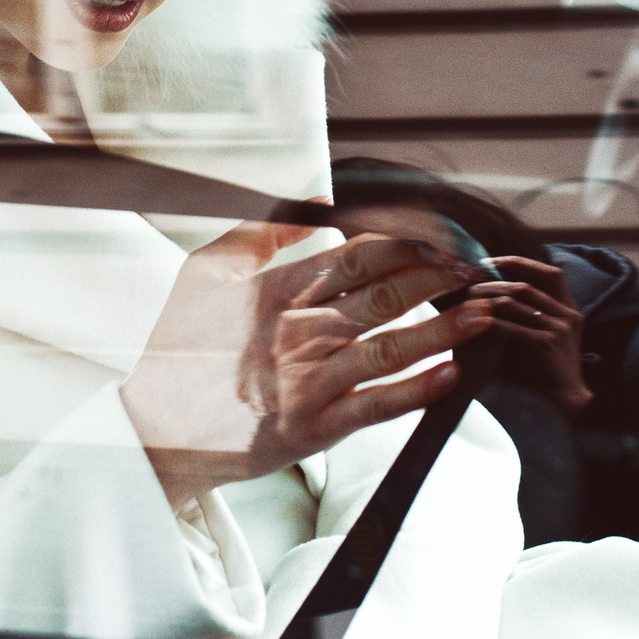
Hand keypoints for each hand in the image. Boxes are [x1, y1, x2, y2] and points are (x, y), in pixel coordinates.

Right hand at [120, 224, 489, 507]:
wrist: (155, 430)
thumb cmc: (180, 349)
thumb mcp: (203, 273)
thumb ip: (258, 235)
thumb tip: (312, 208)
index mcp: (276, 290)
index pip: (358, 256)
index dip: (409, 246)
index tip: (443, 242)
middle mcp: (296, 331)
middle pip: (384, 296)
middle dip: (439, 280)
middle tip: (479, 274)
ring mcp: (307, 381)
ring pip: (389, 348)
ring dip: (443, 330)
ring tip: (483, 316)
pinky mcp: (312, 428)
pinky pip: (375, 407)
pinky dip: (416, 392)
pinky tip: (451, 377)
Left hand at [467, 256, 590, 412]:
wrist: (557, 412)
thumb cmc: (537, 378)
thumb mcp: (533, 341)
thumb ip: (516, 318)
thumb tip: (473, 297)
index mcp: (569, 312)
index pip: (550, 274)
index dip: (519, 263)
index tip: (488, 263)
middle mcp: (568, 316)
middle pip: (523, 286)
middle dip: (489, 285)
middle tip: (463, 288)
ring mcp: (560, 329)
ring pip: (514, 300)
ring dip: (483, 300)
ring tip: (461, 304)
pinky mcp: (547, 345)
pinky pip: (510, 326)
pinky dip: (486, 322)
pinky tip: (470, 324)